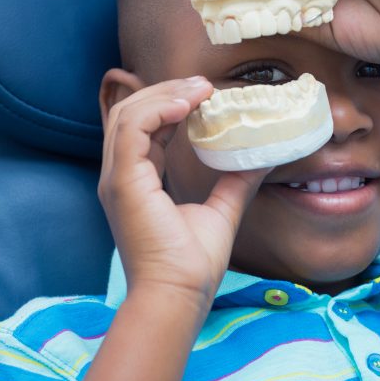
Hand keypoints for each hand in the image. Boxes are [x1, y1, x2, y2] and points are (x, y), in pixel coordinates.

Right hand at [97, 76, 268, 304]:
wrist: (177, 295)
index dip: (171, 104)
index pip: (143, 127)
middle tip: (204, 85)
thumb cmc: (192, 265)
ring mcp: (116, 178)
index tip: (206, 95)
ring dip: (163, 94)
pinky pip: (131, 128)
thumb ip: (236, 183)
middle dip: (165, 91)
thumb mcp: (221, 212)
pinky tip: (188, 105)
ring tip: (200, 89)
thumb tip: (263, 159)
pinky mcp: (122, 182)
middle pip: (130, 112)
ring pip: (127, 113)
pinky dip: (158, 109)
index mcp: (136, 182)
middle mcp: (120, 176)